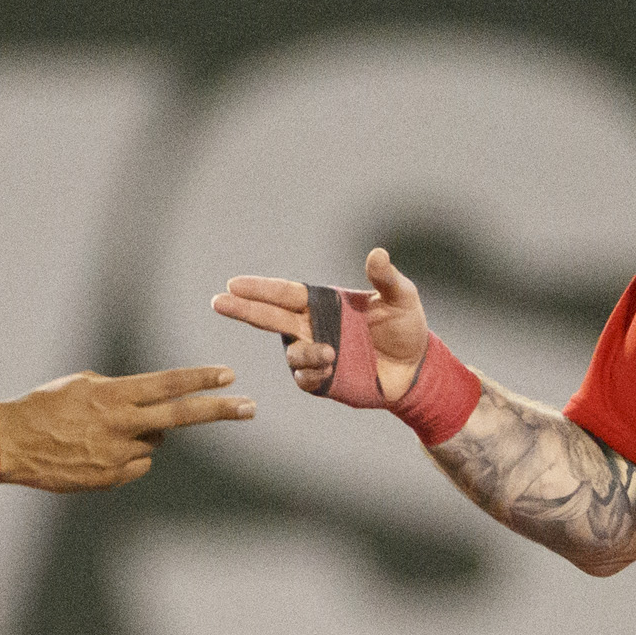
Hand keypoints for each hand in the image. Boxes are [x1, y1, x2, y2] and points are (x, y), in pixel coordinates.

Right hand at [0, 364, 252, 490]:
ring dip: (141, 434)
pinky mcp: (110, 478)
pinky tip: (96, 451)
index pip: (166, 384)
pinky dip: (126, 456)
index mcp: (113, 395)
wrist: (11, 444)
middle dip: (219, 411)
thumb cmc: (45, 407)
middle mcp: (120, 425)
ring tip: (102, 431)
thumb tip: (147, 405)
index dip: (200, 379)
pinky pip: (136, 464)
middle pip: (180, 416)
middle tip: (250, 407)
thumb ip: (119, 391)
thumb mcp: (82, 384)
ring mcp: (117, 455)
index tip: (228, 374)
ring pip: (153, 442)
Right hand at [211, 247, 433, 403]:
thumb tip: (377, 253)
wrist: (416, 369)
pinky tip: (330, 365)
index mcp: (323, 303)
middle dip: (244, 309)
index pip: (285, 293)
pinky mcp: (323, 380)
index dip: (259, 289)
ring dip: (303, 352)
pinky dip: (311, 372)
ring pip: (292, 352)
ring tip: (329, 352)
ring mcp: (315, 354)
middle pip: (270, 317)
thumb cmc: (406, 328)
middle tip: (219, 302)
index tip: (234, 284)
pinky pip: (304, 378)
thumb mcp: (401, 298)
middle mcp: (313, 327)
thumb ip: (386, 278)